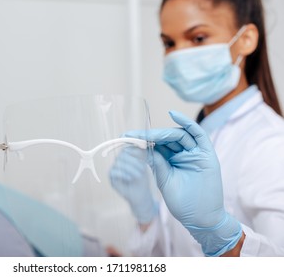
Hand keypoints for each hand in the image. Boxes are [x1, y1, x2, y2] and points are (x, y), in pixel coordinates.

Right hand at [109, 146, 157, 223]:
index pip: (128, 145)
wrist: (140, 196)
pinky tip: (132, 178)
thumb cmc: (143, 179)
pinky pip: (114, 171)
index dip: (134, 148)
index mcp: (126, 154)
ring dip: (130, 168)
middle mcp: (119, 159)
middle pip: (123, 152)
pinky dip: (124, 174)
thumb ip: (144, 154)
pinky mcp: (111, 177)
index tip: (144, 152)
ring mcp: (114, 167)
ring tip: (139, 175)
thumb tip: (145, 144)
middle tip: (143, 168)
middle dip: (134, 160)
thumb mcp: (146, 165)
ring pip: (119, 161)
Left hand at [126, 111, 242, 255]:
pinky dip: (187, 123)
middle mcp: (184, 154)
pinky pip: (198, 134)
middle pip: (166, 138)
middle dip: (149, 135)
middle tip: (132, 135)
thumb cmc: (183, 203)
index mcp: (172, 160)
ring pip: (179, 135)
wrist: (201, 219)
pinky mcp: (207, 154)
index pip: (157, 145)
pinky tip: (174, 115)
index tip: (126, 137)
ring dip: (162, 132)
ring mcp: (196, 153)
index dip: (143, 140)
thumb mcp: (165, 180)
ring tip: (147, 134)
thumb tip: (143, 147)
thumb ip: (157, 163)